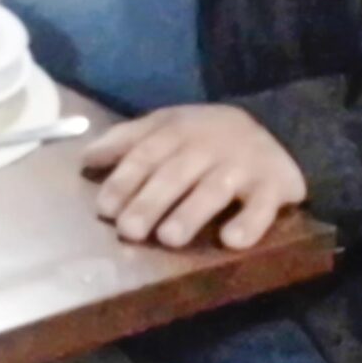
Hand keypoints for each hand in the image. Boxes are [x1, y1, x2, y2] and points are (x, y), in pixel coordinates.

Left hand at [81, 105, 305, 250]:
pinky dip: (250, 223)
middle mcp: (208, 146)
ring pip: (214, 190)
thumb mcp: (166, 126)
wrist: (276, 122)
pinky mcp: (274, 186)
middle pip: (175, 175)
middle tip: (128, 231)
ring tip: (168, 238)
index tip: (104, 209)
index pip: (145, 156)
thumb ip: (126, 141)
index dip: (124, 182)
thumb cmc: (205, 135)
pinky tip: (232, 241)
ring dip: (191, 213)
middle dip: (149, 202)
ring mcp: (243, 165)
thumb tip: (84, 159)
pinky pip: (263, 206)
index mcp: (177, 132)